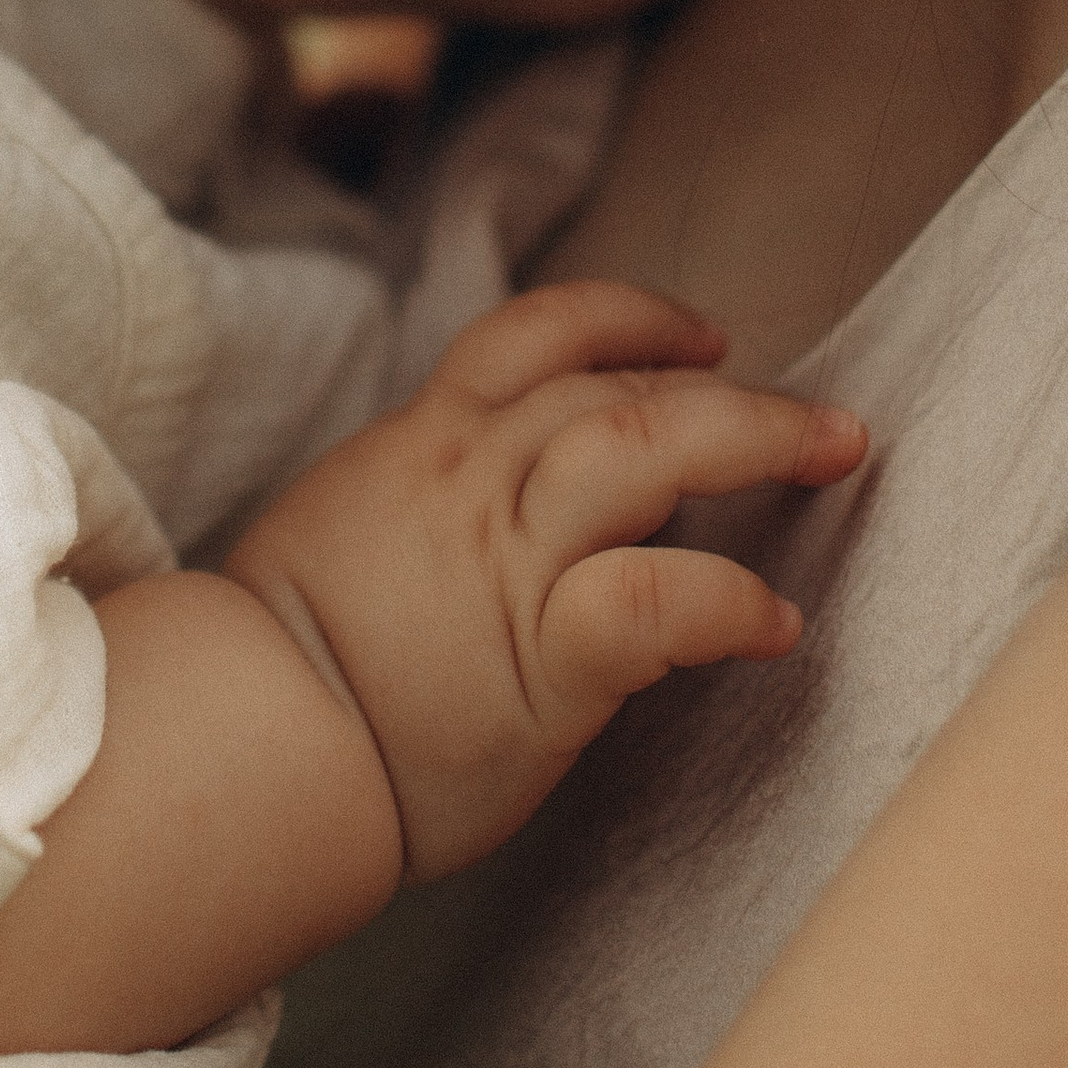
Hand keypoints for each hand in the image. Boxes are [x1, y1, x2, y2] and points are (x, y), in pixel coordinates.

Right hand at [227, 283, 864, 878]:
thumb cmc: (283, 667)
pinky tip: (774, 624)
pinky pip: (656, 601)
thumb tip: (495, 506)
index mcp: (424, 445)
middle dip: (733, 390)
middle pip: (618, 386)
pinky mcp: (541, 661)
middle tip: (823, 419)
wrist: (235, 748)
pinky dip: (728, 600)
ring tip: (832, 454)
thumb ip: (424, 499)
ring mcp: (507, 562)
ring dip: (756, 437)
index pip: (536, 337)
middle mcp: (471, 480)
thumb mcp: (344, 532)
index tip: (697, 338)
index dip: (630, 319)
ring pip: (644, 448)